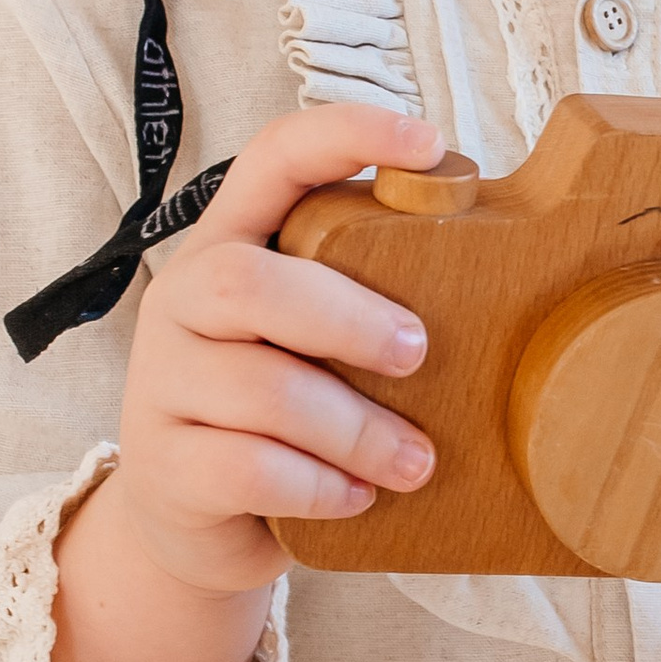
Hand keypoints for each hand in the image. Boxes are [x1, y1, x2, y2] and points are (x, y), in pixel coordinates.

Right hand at [103, 105, 447, 598]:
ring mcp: (161, 385)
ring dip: (355, 427)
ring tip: (414, 462)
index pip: (270, 160)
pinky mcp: (165, 468)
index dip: (345, 134)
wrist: (195, 527)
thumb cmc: (280, 418)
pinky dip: (318, 485)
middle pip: (245, 281)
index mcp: (228, 247)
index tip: (428, 141)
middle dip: (348, 317)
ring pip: (261, 388)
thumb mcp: (313, 344)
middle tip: (418, 354)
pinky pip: (248, 468)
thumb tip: (499, 265)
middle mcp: (180, 302)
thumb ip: (363, 301)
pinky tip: (355, 496)